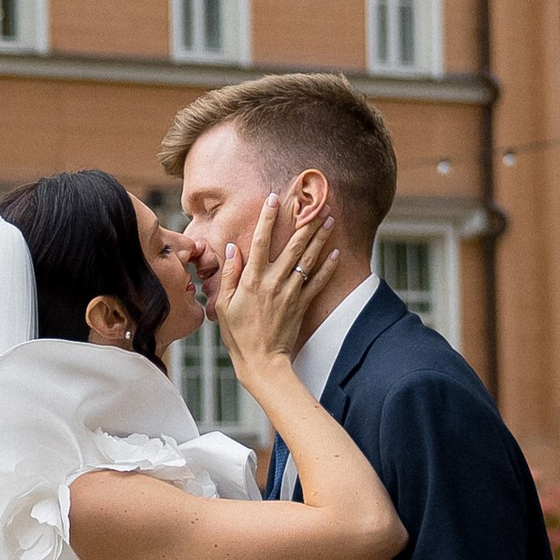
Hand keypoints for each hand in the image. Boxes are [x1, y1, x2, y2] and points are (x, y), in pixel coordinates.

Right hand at [210, 190, 338, 386]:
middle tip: (315, 204)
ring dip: (320, 239)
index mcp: (251, 280)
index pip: (259, 242)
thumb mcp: (223, 305)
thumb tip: (233, 249)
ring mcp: (290, 293)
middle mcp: (273, 282)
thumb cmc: (238, 335)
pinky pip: (318, 282)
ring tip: (330, 221)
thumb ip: (229, 275)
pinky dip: (328, 268)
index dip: (267, 218)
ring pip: (307, 260)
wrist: (262, 361)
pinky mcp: (301, 305)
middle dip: (304, 223)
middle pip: (291, 246)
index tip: (273, 198)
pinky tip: (336, 254)